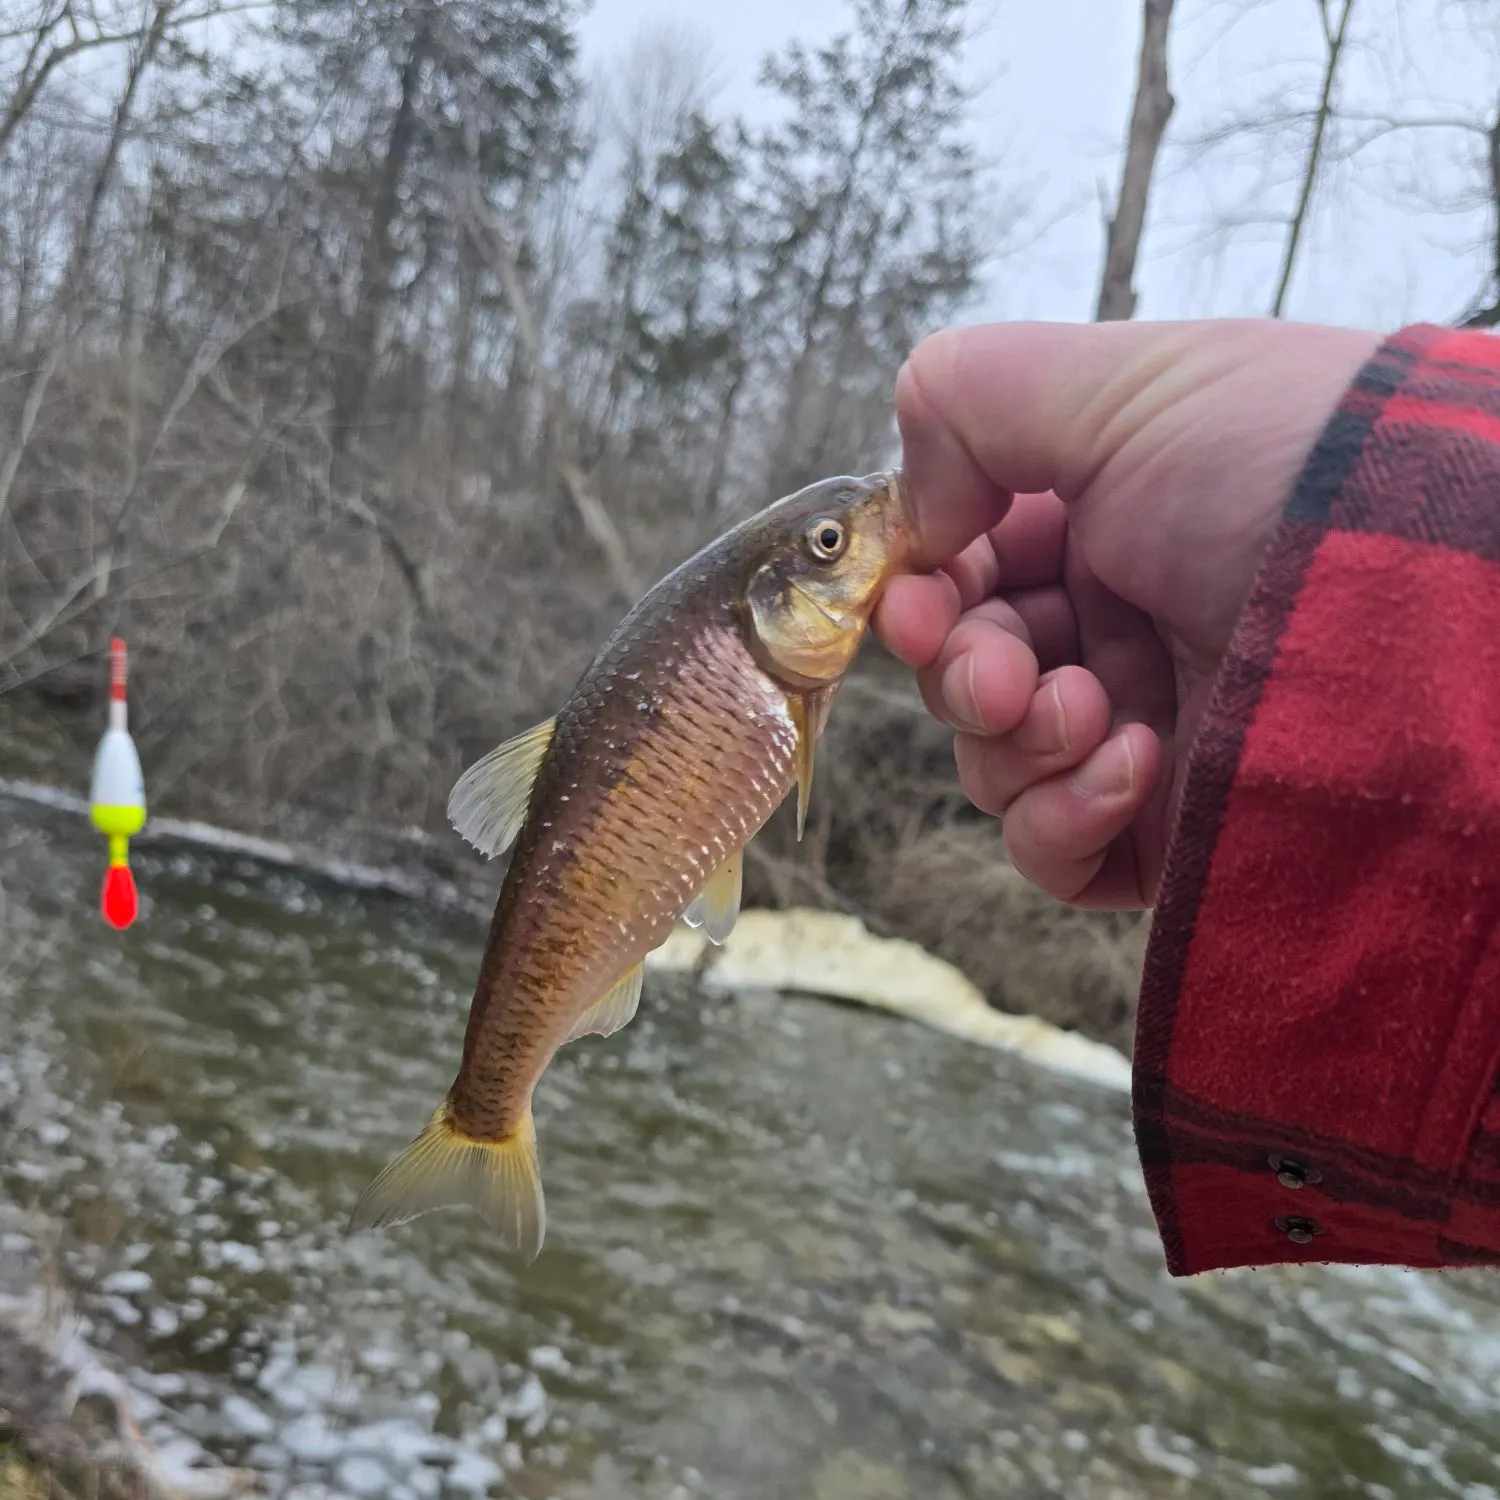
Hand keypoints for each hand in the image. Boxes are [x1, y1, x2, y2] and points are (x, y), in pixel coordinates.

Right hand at [875, 319, 1380, 908]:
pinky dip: (1063, 814)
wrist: (1442, 600)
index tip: (913, 603)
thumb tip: (918, 516)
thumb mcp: (1121, 385)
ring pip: (995, 765)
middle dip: (962, 671)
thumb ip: (967, 399)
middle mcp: (1121, 626)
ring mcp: (1145, 731)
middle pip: (966, 672)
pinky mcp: (1168, 831)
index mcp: (1106, 520)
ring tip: (1090, 711)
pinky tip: (1133, 765)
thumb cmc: (1289, 468)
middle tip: (997, 674)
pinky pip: (1055, 851)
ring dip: (1014, 740)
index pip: (967, 570)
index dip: (924, 590)